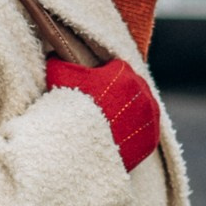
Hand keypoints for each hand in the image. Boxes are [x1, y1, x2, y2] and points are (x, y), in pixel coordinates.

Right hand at [44, 57, 160, 171]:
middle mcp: (142, 92)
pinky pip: (145, 130)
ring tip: (110, 121)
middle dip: (118, 93)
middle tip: (101, 106)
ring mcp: (150, 116)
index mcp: (124, 74)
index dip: (103, 77)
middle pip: (131, 87)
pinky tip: (118, 135)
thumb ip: (58, 62)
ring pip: (140, 107)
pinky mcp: (151, 138)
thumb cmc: (71, 111)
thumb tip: (54, 55)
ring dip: (129, 111)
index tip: (94, 89)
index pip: (116, 69)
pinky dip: (134, 131)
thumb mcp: (60, 78)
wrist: (82, 150)